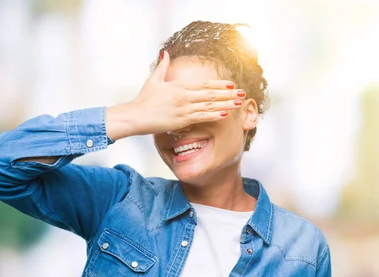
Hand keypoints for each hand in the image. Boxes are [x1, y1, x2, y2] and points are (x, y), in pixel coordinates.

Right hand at [106, 51, 245, 139]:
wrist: (135, 115)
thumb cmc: (144, 100)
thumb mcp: (153, 80)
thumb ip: (162, 67)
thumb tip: (165, 54)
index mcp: (179, 86)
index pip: (204, 83)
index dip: (219, 84)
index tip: (231, 84)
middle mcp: (184, 96)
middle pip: (211, 93)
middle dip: (228, 94)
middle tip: (242, 93)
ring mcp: (184, 108)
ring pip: (209, 105)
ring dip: (225, 104)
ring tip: (238, 104)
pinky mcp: (181, 120)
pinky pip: (201, 117)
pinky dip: (213, 115)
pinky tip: (224, 115)